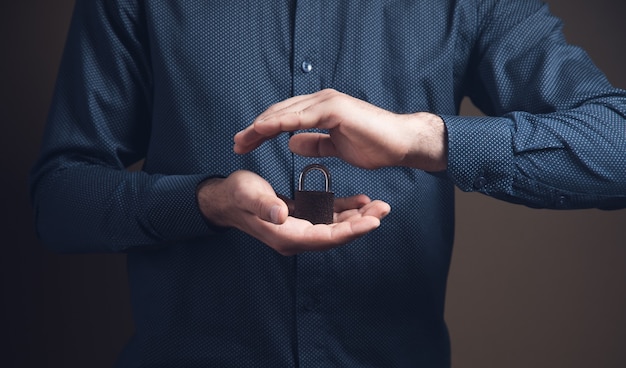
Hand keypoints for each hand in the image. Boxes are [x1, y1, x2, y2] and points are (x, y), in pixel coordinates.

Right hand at [197, 170, 390, 255]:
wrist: (226, 200)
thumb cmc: (236, 195)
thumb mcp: (248, 195)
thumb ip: (264, 205)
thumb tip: (281, 215)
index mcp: (286, 235)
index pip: (325, 237)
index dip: (350, 230)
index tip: (372, 221)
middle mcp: (296, 237)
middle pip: (336, 235)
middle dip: (361, 224)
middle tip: (384, 209)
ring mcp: (299, 230)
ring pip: (335, 228)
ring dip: (357, 218)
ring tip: (379, 206)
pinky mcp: (301, 219)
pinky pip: (327, 219)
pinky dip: (344, 211)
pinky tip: (359, 201)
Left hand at [234, 89, 447, 170]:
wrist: (401, 143)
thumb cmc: (374, 145)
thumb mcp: (336, 147)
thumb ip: (314, 143)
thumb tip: (291, 143)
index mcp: (321, 109)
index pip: (284, 117)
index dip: (263, 130)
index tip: (246, 143)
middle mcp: (321, 101)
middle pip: (279, 112)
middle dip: (255, 129)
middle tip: (236, 143)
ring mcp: (328, 102)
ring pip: (286, 112)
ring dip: (262, 126)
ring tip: (243, 139)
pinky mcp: (335, 109)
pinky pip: (302, 116)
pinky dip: (280, 122)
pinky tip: (264, 130)